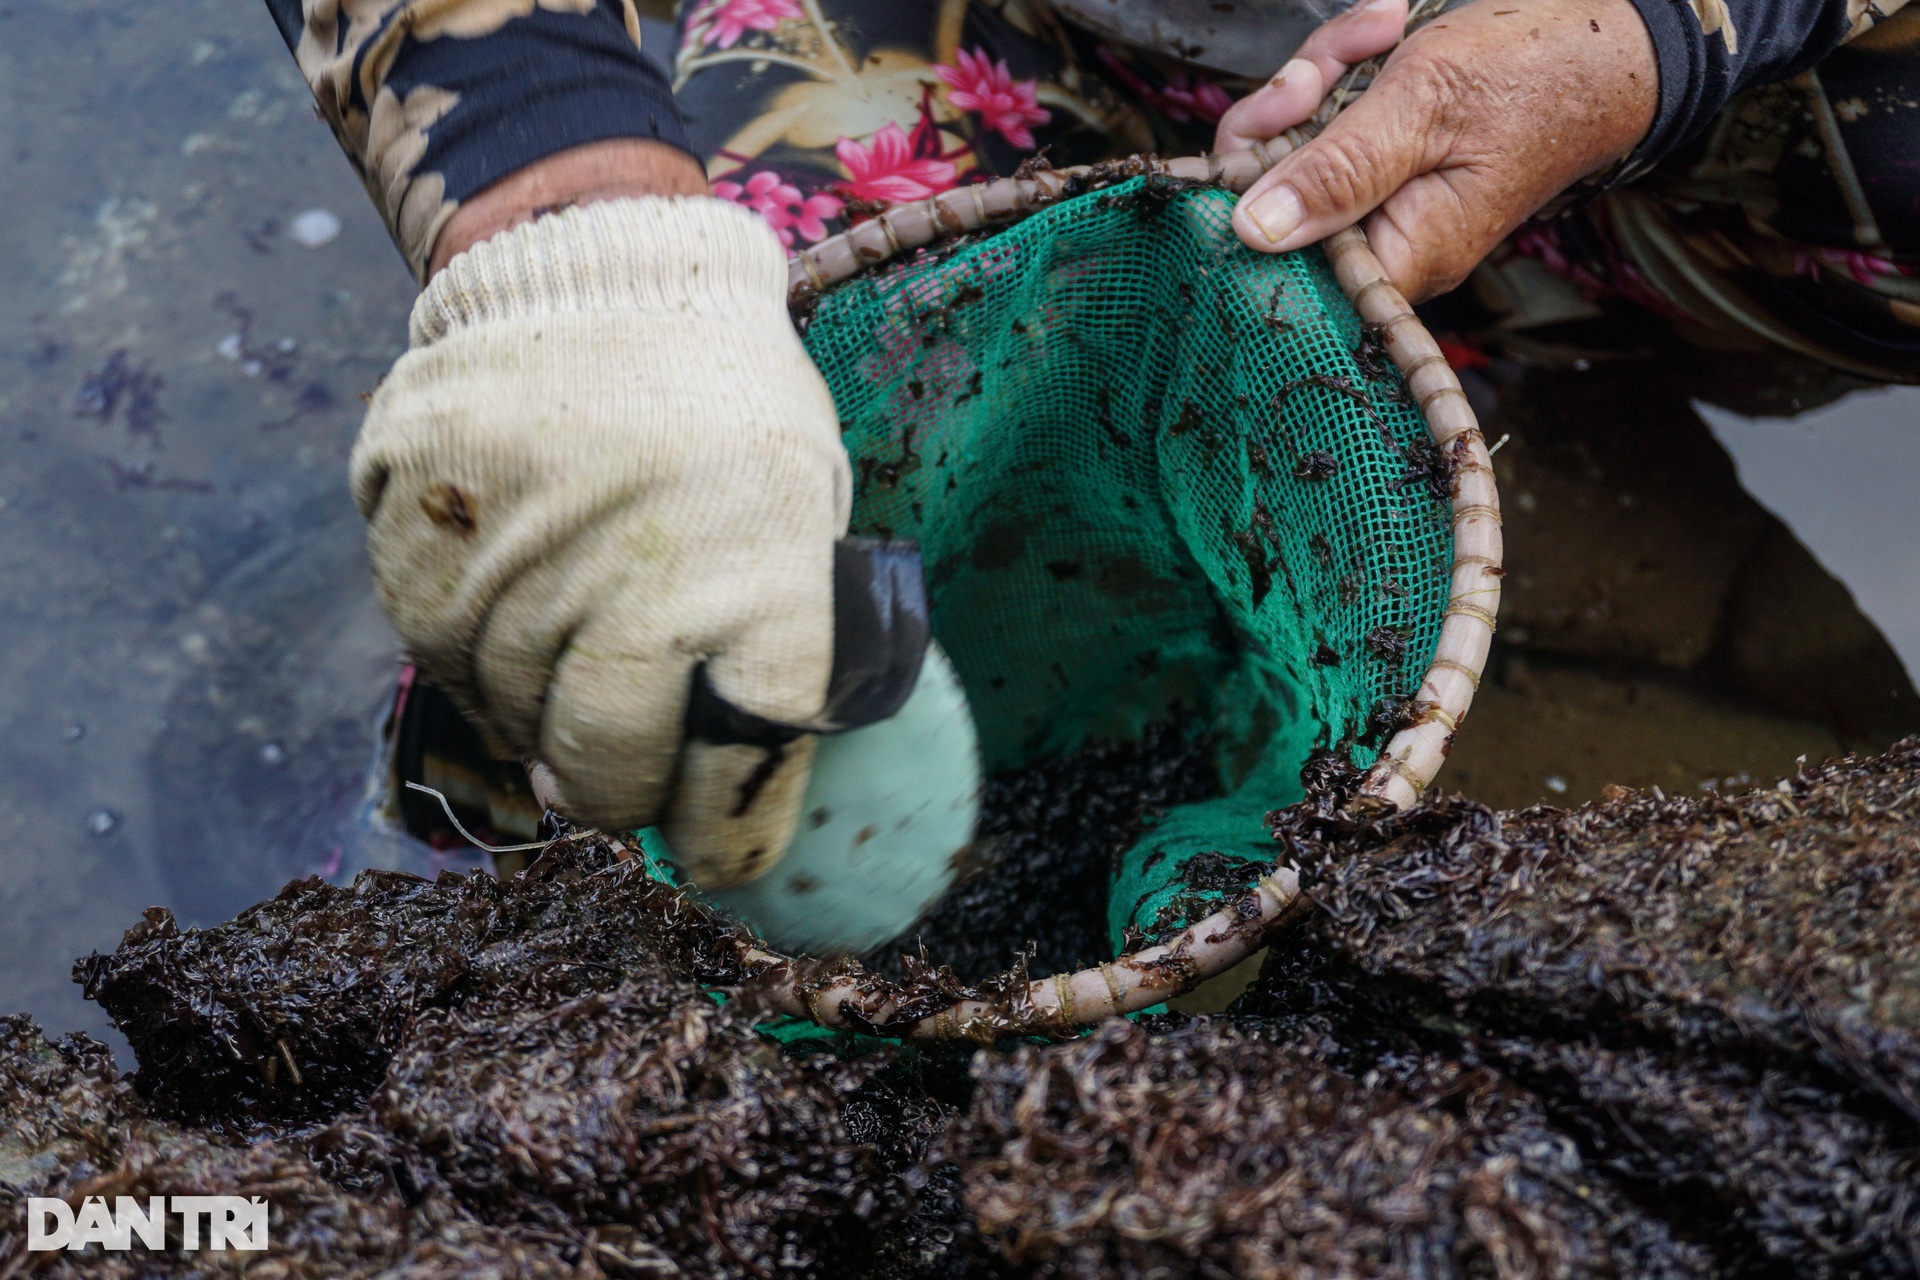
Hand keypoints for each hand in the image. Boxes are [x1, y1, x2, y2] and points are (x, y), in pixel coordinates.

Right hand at [355, 173, 850, 888]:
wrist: (605, 268)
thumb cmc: (727, 408)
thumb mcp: (799, 511)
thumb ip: (772, 638)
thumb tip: (723, 776)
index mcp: (761, 576)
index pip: (745, 765)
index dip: (730, 833)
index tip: (719, 852)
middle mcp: (631, 578)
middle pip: (608, 763)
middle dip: (619, 796)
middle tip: (620, 787)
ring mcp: (510, 551)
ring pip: (508, 713)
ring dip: (538, 721)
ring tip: (564, 674)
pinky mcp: (414, 522)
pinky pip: (432, 646)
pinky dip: (471, 657)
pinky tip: (507, 617)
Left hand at [1217, 0, 1658, 300]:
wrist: (1612, 39)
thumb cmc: (1538, 72)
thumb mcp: (1424, 107)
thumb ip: (1336, 171)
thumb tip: (1255, 232)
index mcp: (1402, 255)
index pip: (1281, 263)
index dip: (1253, 192)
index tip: (1275, 123)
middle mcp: (1387, 242)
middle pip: (1275, 195)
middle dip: (1288, 110)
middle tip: (1325, 65)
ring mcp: (1383, 201)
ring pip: (1298, 143)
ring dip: (1322, 71)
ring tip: (1379, 28)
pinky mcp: (1384, 162)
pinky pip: (1333, 122)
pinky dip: (1345, 65)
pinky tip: (1385, 29)